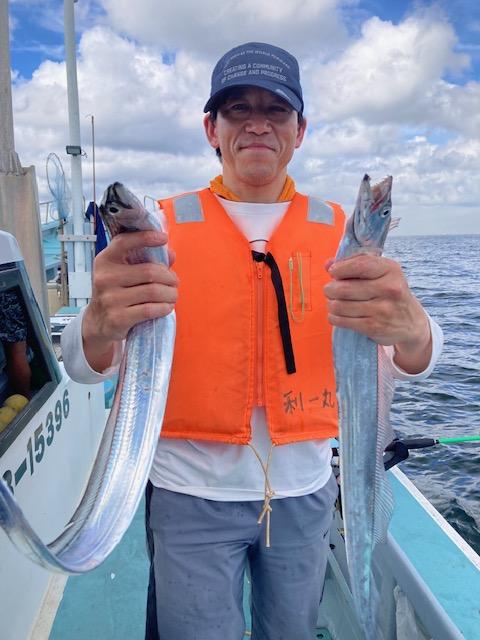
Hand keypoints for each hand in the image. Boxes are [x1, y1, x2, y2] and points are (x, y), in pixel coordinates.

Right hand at [82, 230, 177, 371]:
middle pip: (149, 272)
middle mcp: (105, 278)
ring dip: (170, 294)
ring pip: (153, 291)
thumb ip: (147, 261)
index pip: (124, 242)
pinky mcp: (117, 318)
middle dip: (169, 278)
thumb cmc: (117, 293)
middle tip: (174, 283)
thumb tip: (170, 254)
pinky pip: (150, 310)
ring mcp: (110, 299)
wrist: (98, 323)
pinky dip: (164, 308)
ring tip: (172, 296)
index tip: (163, 238)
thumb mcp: (125, 273)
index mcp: (105, 260)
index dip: (145, 237)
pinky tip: (166, 307)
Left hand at [324, 253, 431, 372]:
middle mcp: (389, 288)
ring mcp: (382, 309)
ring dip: (331, 304)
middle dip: (330, 289)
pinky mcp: (374, 327)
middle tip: (330, 290)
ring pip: (339, 305)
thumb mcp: (381, 272)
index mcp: (391, 270)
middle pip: (343, 288)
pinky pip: (342, 320)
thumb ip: (354, 263)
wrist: (411, 323)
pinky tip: (338, 315)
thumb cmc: (389, 292)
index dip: (339, 268)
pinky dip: (334, 317)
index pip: (359, 265)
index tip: (333, 272)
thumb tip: (328, 264)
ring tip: (335, 303)